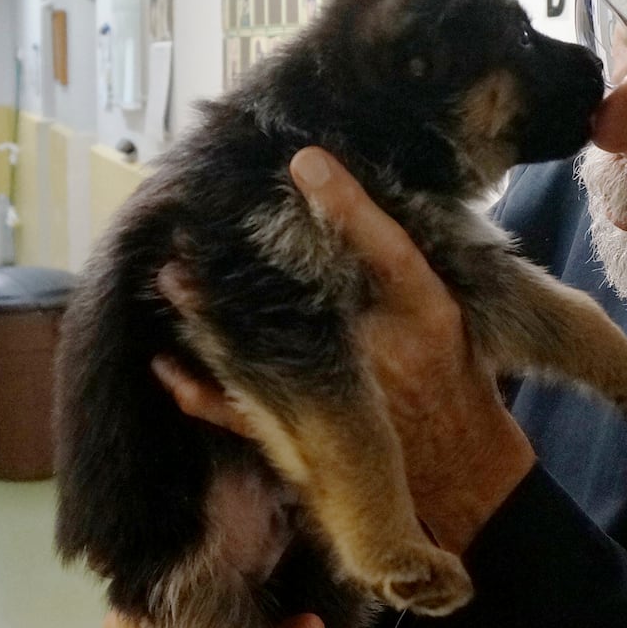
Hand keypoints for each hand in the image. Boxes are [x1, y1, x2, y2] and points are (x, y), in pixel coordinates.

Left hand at [156, 147, 535, 555]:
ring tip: (173, 277)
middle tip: (201, 222)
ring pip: (265, 352)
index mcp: (424, 312)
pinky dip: (201, 392)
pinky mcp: (310, 433)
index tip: (304, 161)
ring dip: (214, 318)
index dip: (348, 204)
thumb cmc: (451, 372)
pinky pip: (245, 413)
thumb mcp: (449, 306)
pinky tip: (167, 364)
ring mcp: (340, 396)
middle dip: (255, 261)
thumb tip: (337, 188)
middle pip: (309, 297)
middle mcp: (379, 352)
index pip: (387, 247)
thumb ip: (402, 256)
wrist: (459, 466)